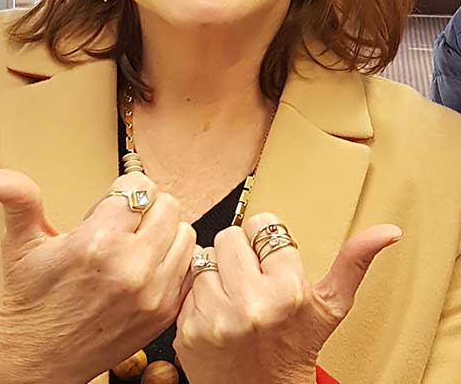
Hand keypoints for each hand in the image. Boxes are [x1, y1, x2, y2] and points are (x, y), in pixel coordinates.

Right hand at [0, 169, 195, 383]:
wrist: (37, 362)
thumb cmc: (29, 299)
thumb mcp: (19, 243)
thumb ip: (16, 199)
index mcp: (96, 243)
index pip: (138, 187)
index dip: (122, 190)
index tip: (107, 206)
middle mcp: (130, 268)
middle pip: (167, 204)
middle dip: (145, 206)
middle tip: (122, 223)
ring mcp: (152, 293)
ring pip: (184, 232)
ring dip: (163, 231)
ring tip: (136, 243)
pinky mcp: (165, 313)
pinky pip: (191, 265)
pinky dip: (175, 259)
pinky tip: (148, 265)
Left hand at [174, 211, 401, 383]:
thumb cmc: (297, 350)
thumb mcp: (330, 308)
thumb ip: (354, 262)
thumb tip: (388, 230)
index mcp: (288, 291)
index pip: (262, 224)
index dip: (266, 241)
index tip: (270, 262)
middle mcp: (251, 303)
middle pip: (229, 235)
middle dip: (239, 254)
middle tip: (250, 280)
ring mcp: (217, 318)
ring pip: (205, 258)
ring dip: (216, 274)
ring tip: (233, 298)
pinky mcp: (189, 329)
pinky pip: (186, 286)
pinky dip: (198, 297)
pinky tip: (216, 314)